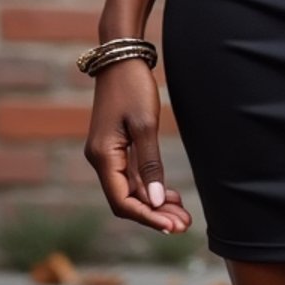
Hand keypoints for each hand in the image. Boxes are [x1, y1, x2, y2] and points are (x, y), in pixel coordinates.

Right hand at [82, 60, 192, 235]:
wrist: (121, 57)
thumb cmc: (133, 87)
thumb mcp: (145, 124)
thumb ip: (149, 164)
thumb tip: (154, 201)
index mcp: (103, 157)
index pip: (122, 201)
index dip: (147, 217)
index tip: (172, 226)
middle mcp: (101, 159)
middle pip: (126, 199)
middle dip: (154, 213)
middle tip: (184, 225)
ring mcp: (107, 153)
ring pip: (130, 189)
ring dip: (154, 203)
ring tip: (182, 215)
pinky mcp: (116, 146)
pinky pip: (131, 175)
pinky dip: (149, 186)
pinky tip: (169, 194)